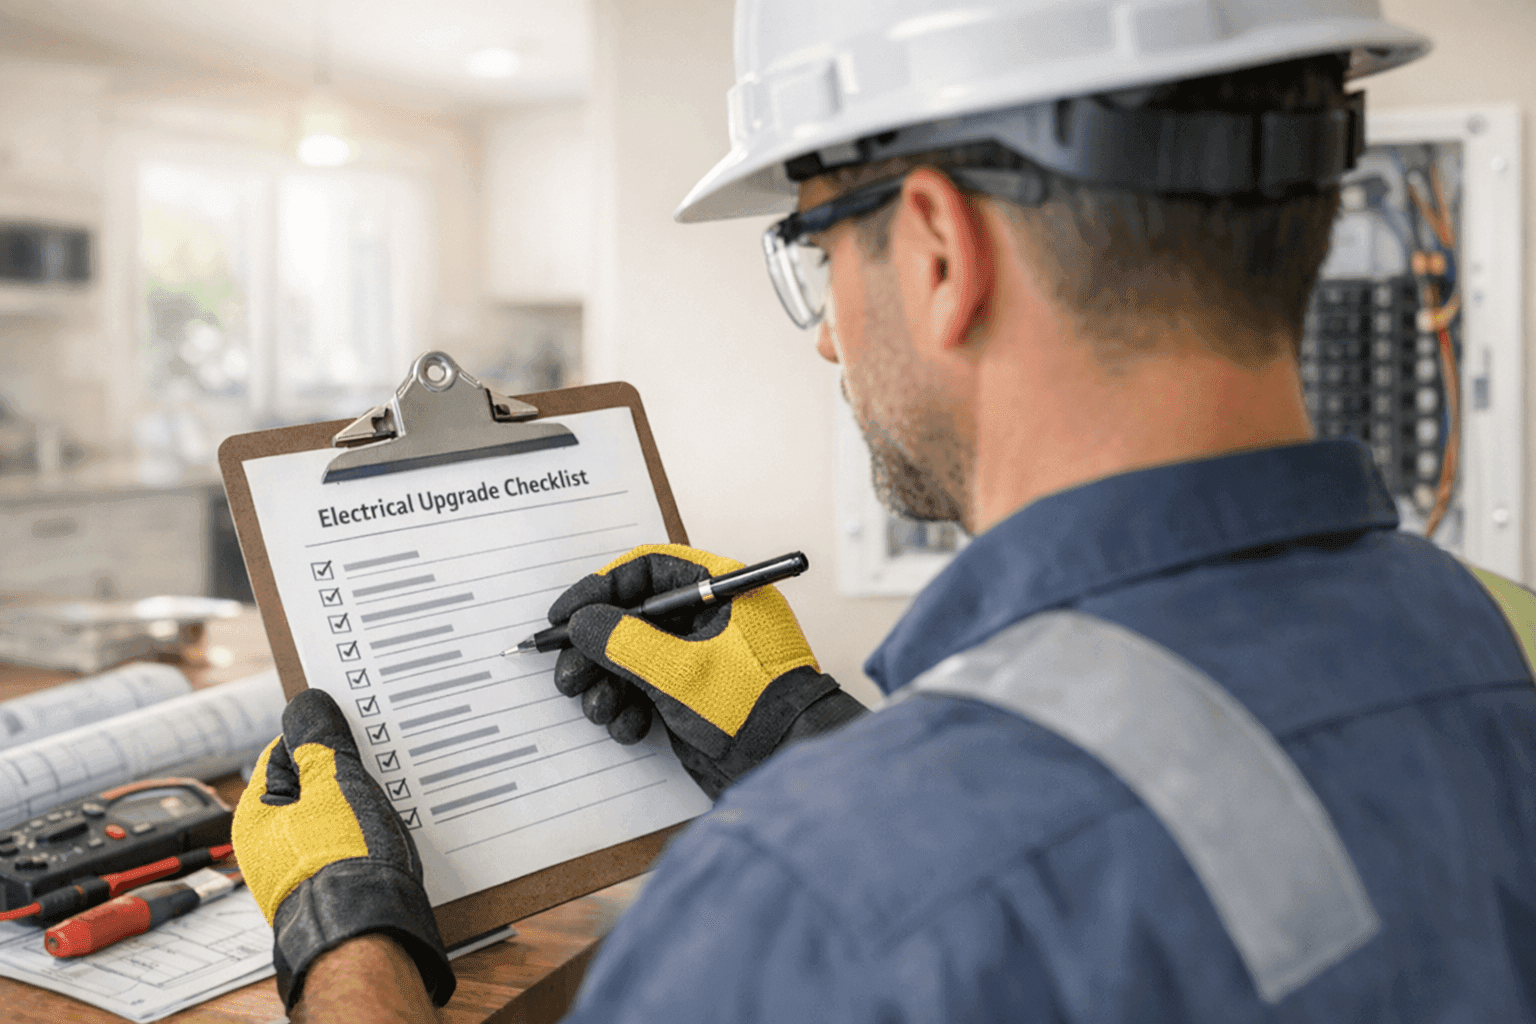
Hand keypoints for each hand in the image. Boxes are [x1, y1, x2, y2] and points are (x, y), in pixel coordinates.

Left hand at [233, 689, 454, 1010]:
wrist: (366, 932)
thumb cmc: (344, 858)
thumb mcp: (333, 781)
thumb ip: (320, 739)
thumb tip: (306, 704)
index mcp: (256, 813)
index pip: (285, 751)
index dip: (322, 737)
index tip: (354, 731)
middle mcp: (268, 844)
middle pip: (310, 786)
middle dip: (344, 773)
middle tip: (377, 766)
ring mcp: (297, 870)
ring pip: (332, 817)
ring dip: (359, 805)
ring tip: (388, 803)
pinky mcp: (328, 890)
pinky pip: (346, 848)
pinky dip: (366, 837)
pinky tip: (388, 837)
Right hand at [549, 544, 861, 796]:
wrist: (786, 763)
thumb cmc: (749, 706)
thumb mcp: (678, 670)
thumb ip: (622, 641)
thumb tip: (581, 623)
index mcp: (720, 590)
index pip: (648, 570)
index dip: (600, 588)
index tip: (564, 614)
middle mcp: (709, 618)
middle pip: (633, 616)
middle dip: (596, 649)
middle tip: (567, 674)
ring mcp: (700, 657)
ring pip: (633, 657)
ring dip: (607, 684)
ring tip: (599, 708)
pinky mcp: (692, 694)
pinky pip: (645, 689)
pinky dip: (629, 708)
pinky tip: (630, 727)